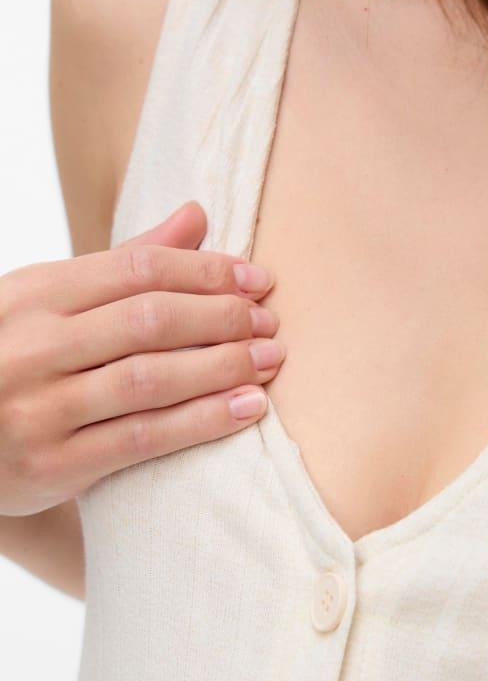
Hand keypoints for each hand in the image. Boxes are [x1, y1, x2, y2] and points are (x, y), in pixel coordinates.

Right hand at [0, 201, 284, 515]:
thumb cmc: (15, 355)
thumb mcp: (50, 301)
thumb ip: (125, 262)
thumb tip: (197, 215)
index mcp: (33, 293)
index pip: (138, 269)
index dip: (206, 271)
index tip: (257, 279)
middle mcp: (32, 347)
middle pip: (151, 320)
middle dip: (222, 318)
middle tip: (268, 323)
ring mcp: (39, 409)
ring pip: (151, 378)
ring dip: (223, 366)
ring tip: (269, 360)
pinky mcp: (51, 465)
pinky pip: (143, 437)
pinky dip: (204, 420)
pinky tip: (247, 408)